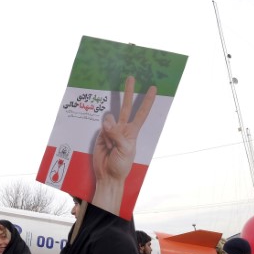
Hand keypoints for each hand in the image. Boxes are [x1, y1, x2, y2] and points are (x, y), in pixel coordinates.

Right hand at [92, 76, 156, 214]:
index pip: (141, 113)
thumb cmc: (121, 165)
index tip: (153, 88)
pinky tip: (105, 144)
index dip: (147, 101)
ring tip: (111, 145)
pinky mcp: (100, 135)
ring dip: (109, 127)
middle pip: (126, 107)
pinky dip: (102, 132)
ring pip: (110, 117)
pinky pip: (100, 126)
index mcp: (132, 132)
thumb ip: (117, 134)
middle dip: (128, 92)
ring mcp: (110, 131)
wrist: (107, 176)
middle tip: (130, 77)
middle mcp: (122, 129)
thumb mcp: (125, 150)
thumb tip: (106, 120)